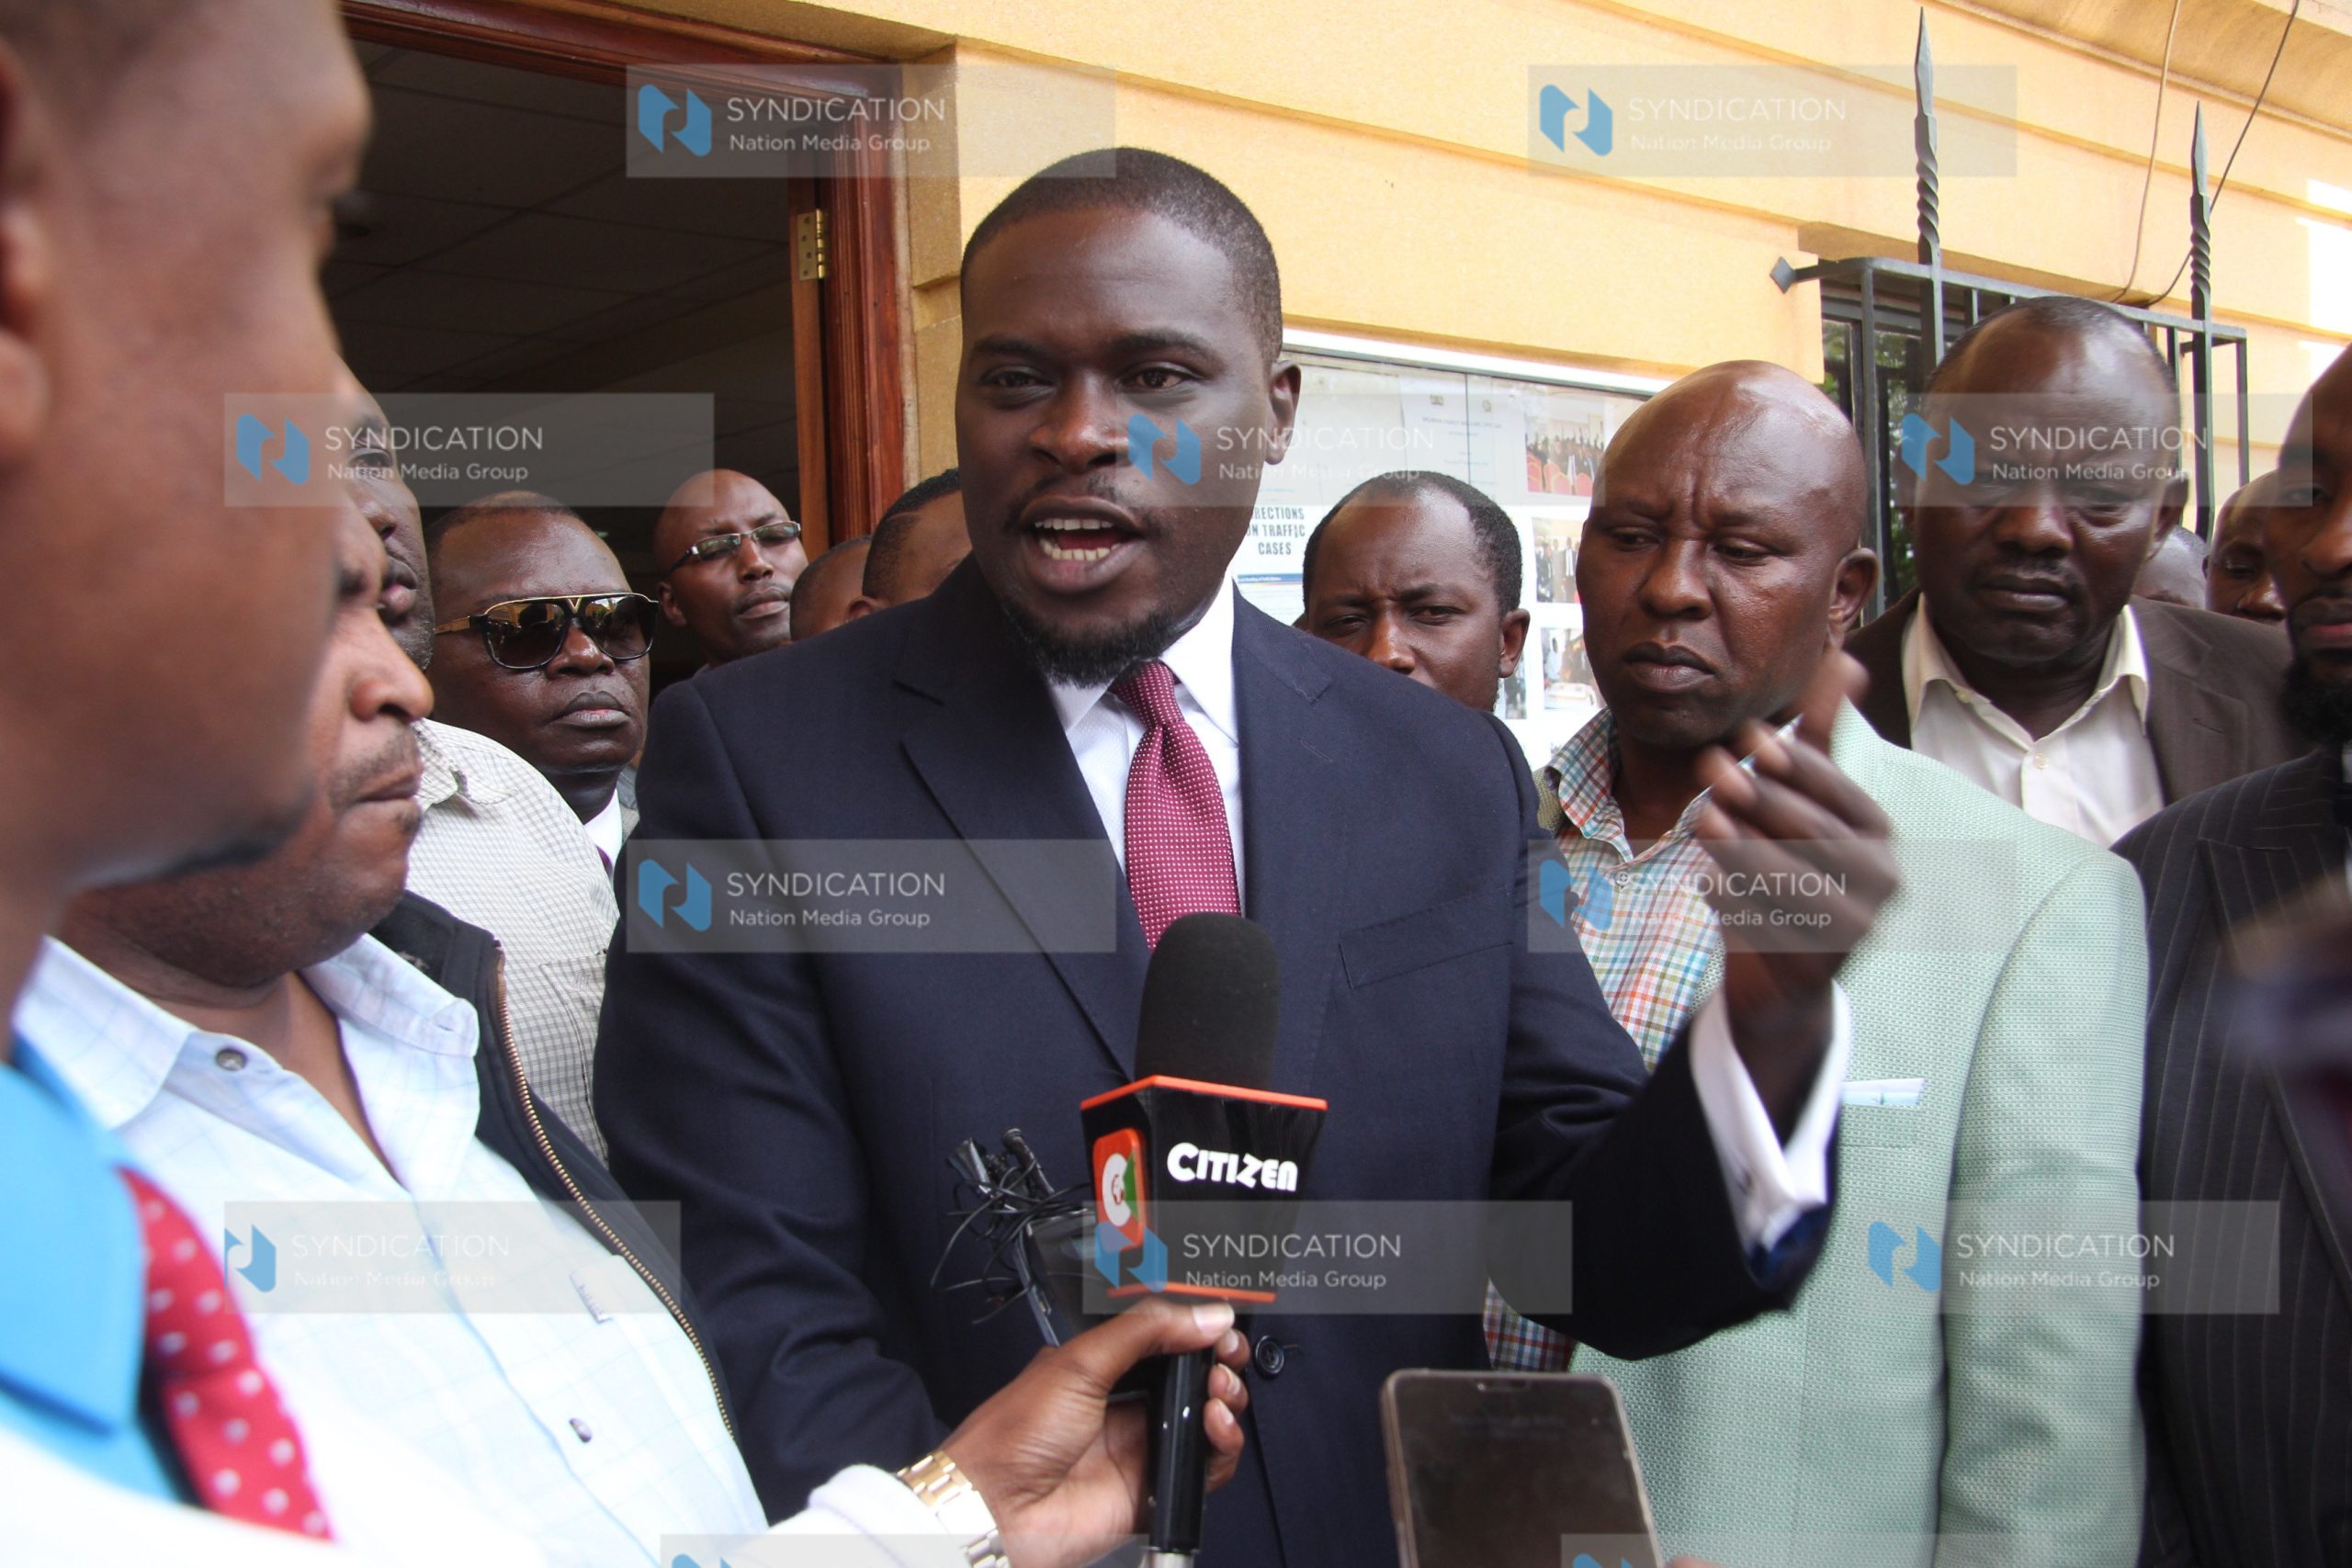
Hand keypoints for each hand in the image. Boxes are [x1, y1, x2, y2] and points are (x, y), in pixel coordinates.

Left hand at [940, 1297, 1251, 1567]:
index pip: (1163, 1337)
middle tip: (1226, 1352)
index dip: (1195, 1327)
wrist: (1000, 1508)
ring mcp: (1141, 1446)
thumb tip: (1203, 1314)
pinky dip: (1222, 1447)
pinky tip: (1214, 1427)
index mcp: (1102, 1365)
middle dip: (1218, 1360)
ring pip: (1205, 1419)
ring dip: (1224, 1399)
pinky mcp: (1154, 1488)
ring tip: (1218, 1388)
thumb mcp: (1078, 1362)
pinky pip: (1204, 1467)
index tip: (1219, 1317)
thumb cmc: (1013, 1436)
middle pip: (1191, 1376)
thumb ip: (1144, 1331)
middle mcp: (1125, 1404)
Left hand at [1693, 651, 1897, 1131]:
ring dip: (1744, 848)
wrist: (1787, 977)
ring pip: (1795, 881)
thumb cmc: (1794, 868)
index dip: (1794, 763)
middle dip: (1759, 797)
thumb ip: (1820, 741)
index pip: (1837, 789)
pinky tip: (1709, 889)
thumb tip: (1846, 661)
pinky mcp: (1820, 968)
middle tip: (1711, 769)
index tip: (1748, 738)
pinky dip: (1738, 908)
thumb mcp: (1807, 803)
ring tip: (1703, 822)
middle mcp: (1879, 878)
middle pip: (1814, 832)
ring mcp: (1856, 927)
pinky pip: (1772, 931)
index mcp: (1877, 831)